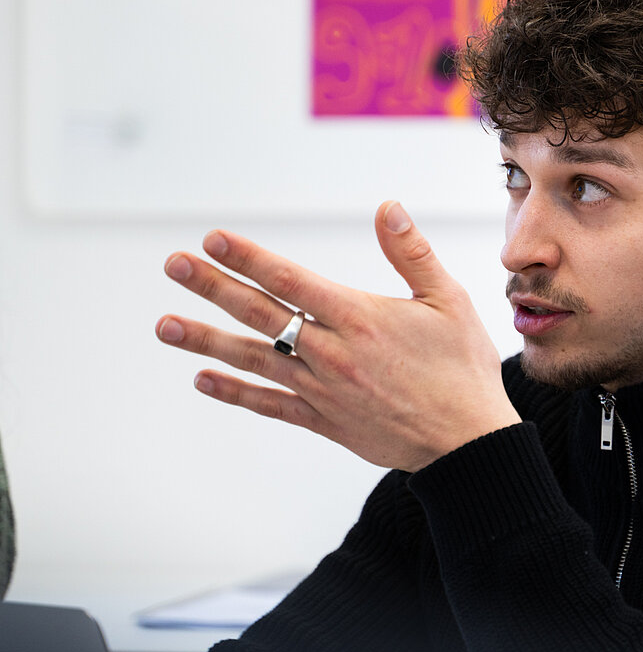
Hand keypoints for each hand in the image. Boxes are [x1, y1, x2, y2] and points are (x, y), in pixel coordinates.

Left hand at [155, 201, 519, 471]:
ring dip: (206, 341)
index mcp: (361, 318)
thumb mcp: (449, 301)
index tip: (213, 239)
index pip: (292, 280)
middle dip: (213, 287)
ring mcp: (324, 391)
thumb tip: (387, 208)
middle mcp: (333, 354)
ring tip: (164, 325)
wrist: (468, 442)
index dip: (249, 258)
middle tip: (173, 264)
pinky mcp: (325, 421)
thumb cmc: (464, 367)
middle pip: (261, 314)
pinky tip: (202, 380)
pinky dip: (235, 392)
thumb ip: (412, 254)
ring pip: (255, 359)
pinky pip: (270, 405)